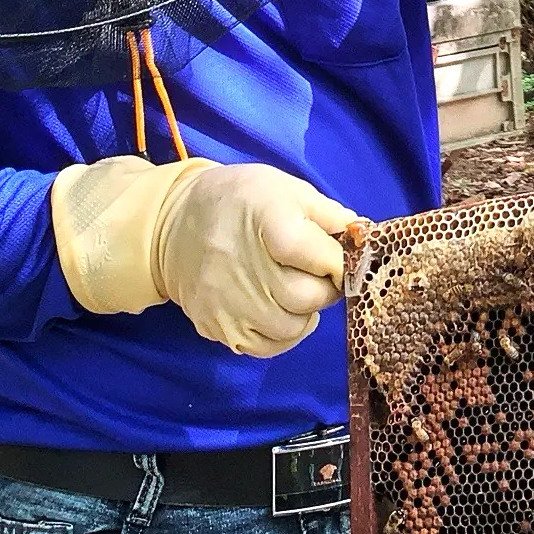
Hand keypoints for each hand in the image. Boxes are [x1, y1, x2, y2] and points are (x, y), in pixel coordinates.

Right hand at [49, 156, 356, 357]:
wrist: (170, 225)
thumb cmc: (237, 200)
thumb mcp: (284, 187)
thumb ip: (327, 213)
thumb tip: (363, 238)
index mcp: (267, 221)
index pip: (321, 257)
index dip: (340, 260)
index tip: (340, 256)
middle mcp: (245, 267)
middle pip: (308, 296)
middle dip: (325, 287)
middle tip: (317, 273)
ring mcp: (229, 304)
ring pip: (293, 326)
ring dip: (305, 311)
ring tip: (295, 288)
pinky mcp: (218, 327)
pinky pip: (268, 346)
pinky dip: (284, 331)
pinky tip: (277, 308)